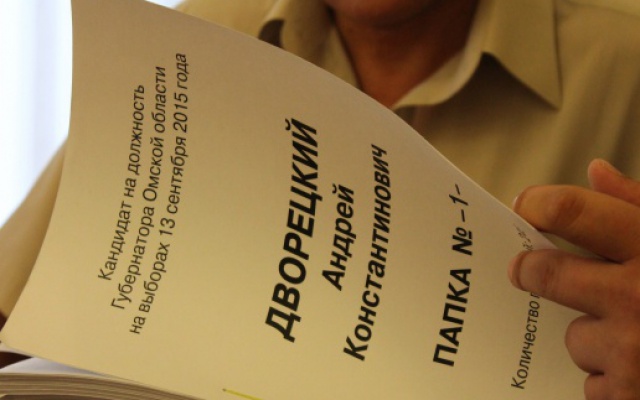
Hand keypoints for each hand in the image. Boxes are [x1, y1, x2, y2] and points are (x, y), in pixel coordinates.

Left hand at [508, 159, 639, 399]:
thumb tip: (596, 172)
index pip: (571, 212)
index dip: (538, 205)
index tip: (525, 207)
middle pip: (545, 272)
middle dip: (532, 270)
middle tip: (528, 269)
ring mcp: (633, 352)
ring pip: (574, 335)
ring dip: (597, 338)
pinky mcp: (628, 396)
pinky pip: (593, 383)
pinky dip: (615, 379)